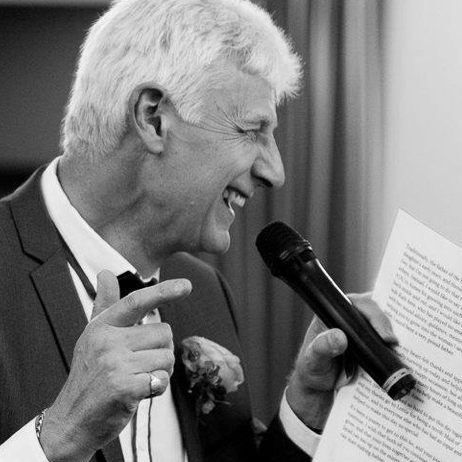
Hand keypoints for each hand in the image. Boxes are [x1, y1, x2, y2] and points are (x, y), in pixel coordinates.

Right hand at [40, 270, 191, 461]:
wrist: (70, 421)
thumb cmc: (88, 375)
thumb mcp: (92, 336)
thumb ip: (104, 304)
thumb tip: (105, 273)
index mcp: (102, 326)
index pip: (137, 302)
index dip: (164, 291)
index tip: (186, 286)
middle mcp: (108, 341)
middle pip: (163, 333)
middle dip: (161, 350)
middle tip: (140, 364)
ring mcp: (115, 364)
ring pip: (167, 357)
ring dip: (160, 371)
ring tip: (138, 378)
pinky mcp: (125, 388)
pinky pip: (162, 379)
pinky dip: (157, 388)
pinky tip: (139, 392)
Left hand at [286, 292, 396, 429]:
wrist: (320, 386)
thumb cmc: (312, 368)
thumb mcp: (313, 359)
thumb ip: (322, 347)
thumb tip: (340, 337)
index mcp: (335, 312)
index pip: (359, 304)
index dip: (375, 315)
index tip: (385, 335)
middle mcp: (351, 316)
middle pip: (377, 310)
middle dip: (390, 324)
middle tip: (395, 344)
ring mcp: (364, 329)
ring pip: (387, 323)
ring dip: (399, 334)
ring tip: (405, 351)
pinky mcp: (373, 343)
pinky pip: (389, 340)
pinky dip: (399, 347)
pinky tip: (406, 358)